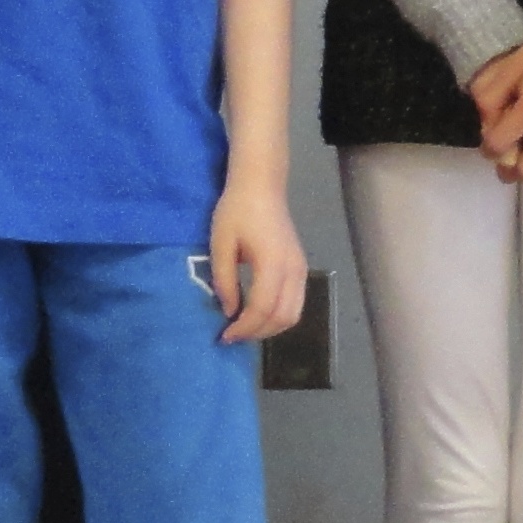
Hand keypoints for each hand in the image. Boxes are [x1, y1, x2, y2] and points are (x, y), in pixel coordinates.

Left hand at [205, 173, 306, 343]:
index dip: (244, 328)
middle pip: (283, 317)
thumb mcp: (221, 244)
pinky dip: (278, 316)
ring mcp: (301, 269)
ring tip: (245, 328)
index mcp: (272, 263)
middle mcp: (293, 269)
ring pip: (294, 314)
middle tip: (233, 335)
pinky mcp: (301, 267)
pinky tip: (258, 314)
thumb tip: (229, 311)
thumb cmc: (237, 210)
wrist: (261, 186)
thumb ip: (224, 280)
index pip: (262, 308)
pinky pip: (296, 303)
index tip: (224, 336)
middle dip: (257, 333)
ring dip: (270, 328)